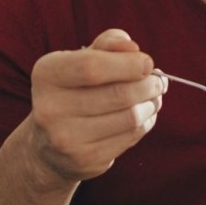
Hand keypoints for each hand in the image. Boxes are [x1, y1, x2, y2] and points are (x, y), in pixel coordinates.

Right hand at [26, 29, 164, 185]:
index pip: (92, 66)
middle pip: (118, 94)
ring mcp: (66, 138)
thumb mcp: (81, 60)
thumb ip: (108, 45)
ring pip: (130, 117)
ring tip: (153, 97)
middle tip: (158, 82)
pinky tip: (143, 115)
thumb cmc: (74, 91)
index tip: (147, 63)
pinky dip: (145, 123)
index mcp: (47, 74)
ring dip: (151, 104)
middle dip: (148, 85)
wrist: (50, 146)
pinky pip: (130, 137)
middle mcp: (50, 108)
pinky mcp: (86, 159)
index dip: (128, 64)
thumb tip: (133, 48)